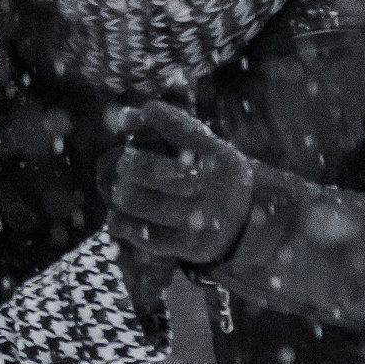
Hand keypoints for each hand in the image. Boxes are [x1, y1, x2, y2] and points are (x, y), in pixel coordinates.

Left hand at [102, 101, 254, 267]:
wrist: (247, 223)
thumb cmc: (213, 175)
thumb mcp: (207, 149)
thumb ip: (172, 130)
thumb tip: (125, 116)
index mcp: (222, 157)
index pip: (184, 131)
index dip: (155, 118)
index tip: (133, 116)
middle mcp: (217, 188)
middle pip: (160, 172)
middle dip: (134, 164)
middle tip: (124, 162)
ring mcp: (204, 220)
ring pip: (147, 205)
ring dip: (125, 195)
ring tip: (121, 190)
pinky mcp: (192, 247)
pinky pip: (147, 236)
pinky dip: (125, 224)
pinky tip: (118, 217)